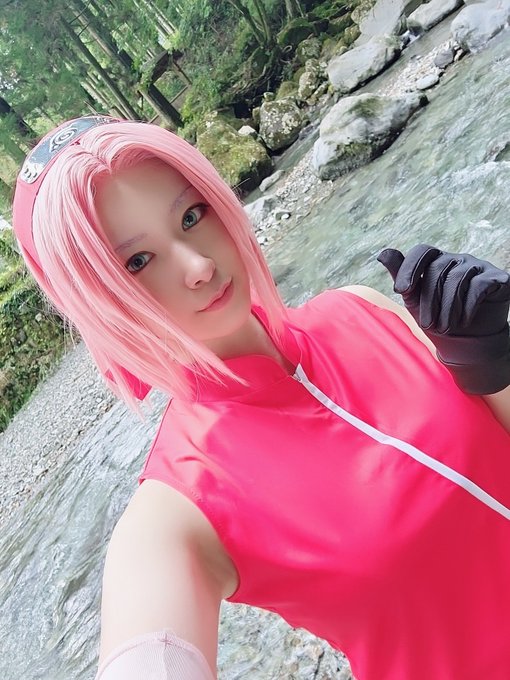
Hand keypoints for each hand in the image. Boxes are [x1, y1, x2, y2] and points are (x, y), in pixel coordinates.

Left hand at [377, 244, 509, 393]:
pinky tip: (464, 320)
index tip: (401, 290)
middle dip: (429, 300)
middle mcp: (458, 259)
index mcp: (436, 261)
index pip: (422, 251)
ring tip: (444, 328)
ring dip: (448, 308)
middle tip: (426, 324)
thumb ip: (401, 275)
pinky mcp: (497, 278)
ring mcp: (479, 266)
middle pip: (437, 269)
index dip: (410, 267)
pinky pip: (479, 286)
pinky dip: (468, 306)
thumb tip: (382, 253)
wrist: (467, 341)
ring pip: (458, 278)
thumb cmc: (437, 317)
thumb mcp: (414, 299)